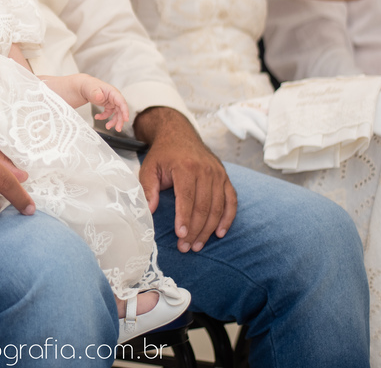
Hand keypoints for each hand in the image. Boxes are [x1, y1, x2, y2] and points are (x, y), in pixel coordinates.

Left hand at [90, 80, 130, 130]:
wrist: (85, 87)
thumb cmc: (90, 86)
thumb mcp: (92, 89)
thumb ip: (96, 93)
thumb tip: (100, 97)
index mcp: (113, 93)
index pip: (122, 102)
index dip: (125, 111)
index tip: (126, 119)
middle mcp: (114, 98)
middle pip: (121, 110)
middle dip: (120, 120)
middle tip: (118, 129)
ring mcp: (112, 102)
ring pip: (116, 114)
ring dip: (113, 121)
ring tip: (107, 127)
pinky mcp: (108, 106)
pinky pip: (109, 114)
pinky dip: (104, 117)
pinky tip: (97, 117)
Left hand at [134, 107, 236, 251]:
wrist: (179, 134)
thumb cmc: (162, 154)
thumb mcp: (149, 167)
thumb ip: (148, 189)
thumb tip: (149, 211)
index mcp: (185, 166)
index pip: (187, 198)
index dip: (185, 219)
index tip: (181, 236)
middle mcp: (205, 170)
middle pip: (204, 206)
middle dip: (196, 230)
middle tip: (186, 247)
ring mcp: (218, 173)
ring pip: (218, 207)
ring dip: (209, 229)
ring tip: (198, 245)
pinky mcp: (225, 177)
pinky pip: (231, 200)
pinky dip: (228, 218)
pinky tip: (220, 232)